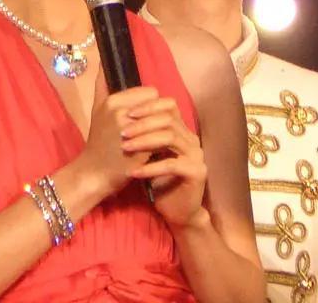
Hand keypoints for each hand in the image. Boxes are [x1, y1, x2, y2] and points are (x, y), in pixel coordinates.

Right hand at [75, 74, 159, 197]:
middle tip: (158, 126)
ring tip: (163, 136)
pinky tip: (163, 147)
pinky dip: (166, 141)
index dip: (151, 104)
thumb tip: (102, 63)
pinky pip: (165, 137)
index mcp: (113, 102)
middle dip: (161, 114)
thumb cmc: (98, 142)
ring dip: (167, 127)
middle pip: (159, 104)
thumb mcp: (96, 110)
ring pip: (165, 119)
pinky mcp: (143, 149)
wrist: (94, 173)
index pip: (150, 92)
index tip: (148, 116)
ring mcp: (133, 131)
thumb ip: (101, 86)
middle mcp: (122, 113)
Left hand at [121, 97, 207, 227]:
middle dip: (143, 123)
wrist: (176, 211)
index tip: (127, 113)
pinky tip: (133, 172)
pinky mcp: (196, 173)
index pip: (169, 105)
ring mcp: (196, 155)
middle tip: (122, 132)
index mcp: (181, 130)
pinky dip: (150, 167)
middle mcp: (191, 139)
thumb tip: (121, 111)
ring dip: (144, 142)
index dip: (148, 106)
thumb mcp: (146, 153)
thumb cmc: (157, 180)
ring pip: (169, 138)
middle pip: (168, 119)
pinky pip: (171, 165)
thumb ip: (142, 134)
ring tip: (125, 148)